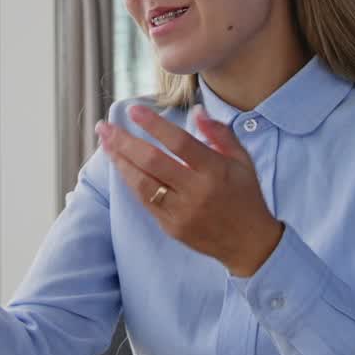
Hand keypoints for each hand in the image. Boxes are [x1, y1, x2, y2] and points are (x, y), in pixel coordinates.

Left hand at [96, 105, 283, 276]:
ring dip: (120, 161)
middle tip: (104, 126)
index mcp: (215, 171)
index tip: (133, 111)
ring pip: (142, 183)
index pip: (179, 142)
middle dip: (124, 142)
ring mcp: (182, 212)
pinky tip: (120, 165)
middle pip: (153, 162)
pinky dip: (131, 181)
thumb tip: (196, 112)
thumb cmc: (246, 196)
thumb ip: (220, 134)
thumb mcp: (242, 160)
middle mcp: (196, 191)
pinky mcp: (172, 227)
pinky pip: (145, 201)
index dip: (154, 125)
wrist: (249, 244)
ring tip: (105, 143)